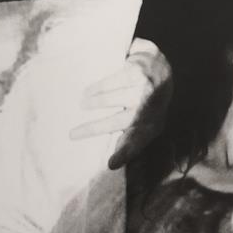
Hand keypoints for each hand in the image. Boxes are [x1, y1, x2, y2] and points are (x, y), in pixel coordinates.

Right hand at [69, 37, 171, 168]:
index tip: (110, 164)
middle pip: (117, 122)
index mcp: (151, 126)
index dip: (124, 154)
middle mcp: (149, 109)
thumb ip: (131, 138)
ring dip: (93, 102)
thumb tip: (111, 164)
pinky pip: (111, 81)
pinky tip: (88, 91)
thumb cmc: (147, 102)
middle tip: (72, 135)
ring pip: (111, 99)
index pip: (137, 143)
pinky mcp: (137, 73)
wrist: (160, 67)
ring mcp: (144, 90)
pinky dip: (97, 88)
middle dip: (93, 129)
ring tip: (82, 104)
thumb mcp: (145, 122)